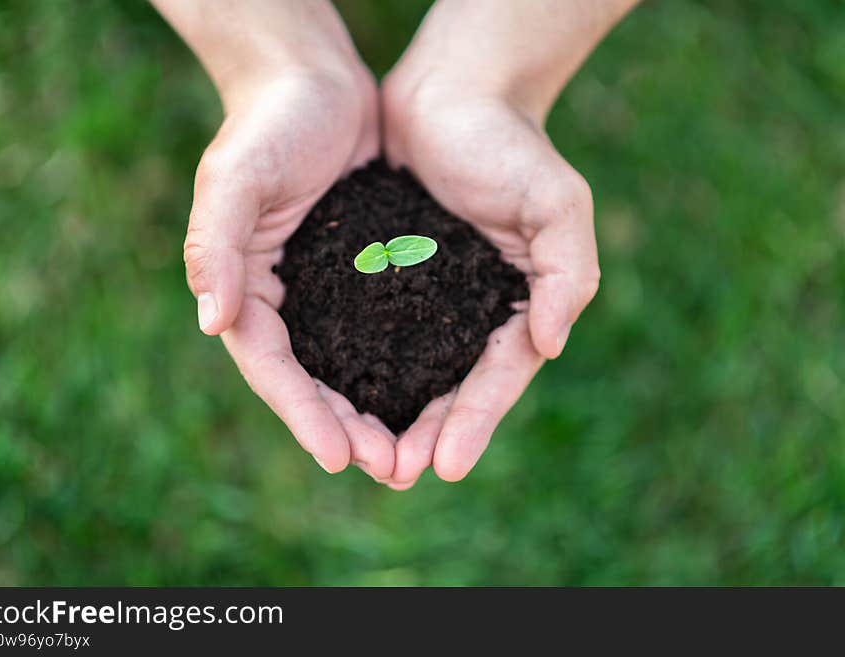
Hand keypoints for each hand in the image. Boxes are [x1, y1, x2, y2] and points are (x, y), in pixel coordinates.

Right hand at [172, 13, 397, 478]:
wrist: (314, 83)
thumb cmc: (268, 125)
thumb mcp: (233, 178)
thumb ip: (215, 247)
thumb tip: (211, 324)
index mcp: (247, 288)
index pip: (272, 367)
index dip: (302, 415)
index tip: (340, 457)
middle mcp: (286, 300)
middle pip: (314, 381)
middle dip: (348, 428)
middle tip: (392, 469)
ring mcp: (326, 291)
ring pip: (352, 367)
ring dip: (380, 411)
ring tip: (415, 453)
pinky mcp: (365, 276)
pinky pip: (384, 332)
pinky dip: (404, 365)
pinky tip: (434, 392)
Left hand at [380, 55, 599, 487]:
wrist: (452, 95)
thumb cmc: (511, 146)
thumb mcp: (557, 203)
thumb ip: (567, 273)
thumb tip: (550, 346)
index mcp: (516, 309)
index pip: (496, 378)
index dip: (472, 423)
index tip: (445, 467)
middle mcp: (468, 316)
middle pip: (447, 391)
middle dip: (423, 435)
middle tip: (393, 475)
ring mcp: (425, 303)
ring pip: (403, 374)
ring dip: (383, 417)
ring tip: (359, 456)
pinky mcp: (383, 281)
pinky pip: (365, 334)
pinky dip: (352, 368)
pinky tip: (331, 396)